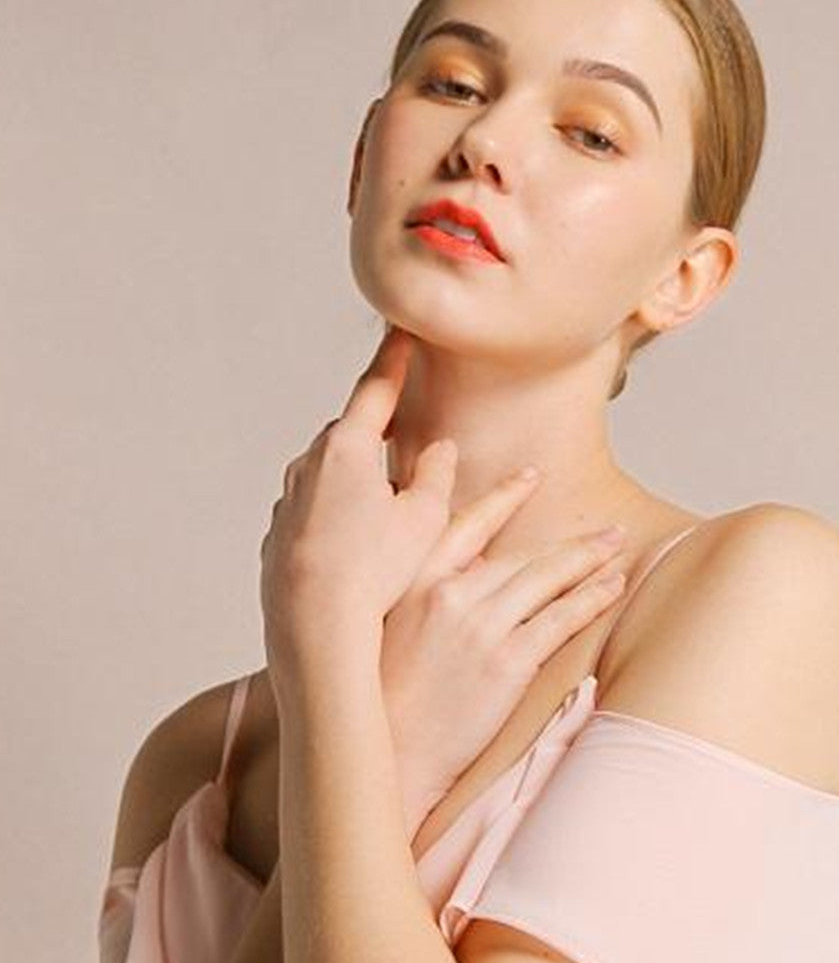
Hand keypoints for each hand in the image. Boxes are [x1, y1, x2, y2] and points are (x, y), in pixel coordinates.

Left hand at [259, 324, 457, 686]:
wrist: (314, 628)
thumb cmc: (376, 574)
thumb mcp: (424, 520)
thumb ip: (435, 474)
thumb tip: (437, 448)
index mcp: (346, 449)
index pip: (375, 391)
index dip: (394, 361)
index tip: (402, 334)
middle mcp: (307, 467)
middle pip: (347, 436)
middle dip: (372, 436)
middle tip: (400, 447)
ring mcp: (286, 503)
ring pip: (325, 477)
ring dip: (352, 484)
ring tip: (381, 521)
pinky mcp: (275, 540)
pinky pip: (309, 515)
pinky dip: (331, 522)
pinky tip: (352, 554)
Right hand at [378, 466, 628, 813]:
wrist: (392, 754)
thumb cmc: (384, 702)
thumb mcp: (388, 629)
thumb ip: (427, 590)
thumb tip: (474, 563)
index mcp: (414, 580)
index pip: (468, 524)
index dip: (505, 497)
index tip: (531, 477)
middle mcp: (449, 594)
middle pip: (522, 554)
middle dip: (570, 541)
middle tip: (605, 530)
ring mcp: (480, 626)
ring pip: (547, 578)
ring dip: (588, 560)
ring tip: (616, 549)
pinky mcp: (507, 662)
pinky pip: (560, 619)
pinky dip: (590, 598)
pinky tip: (611, 588)